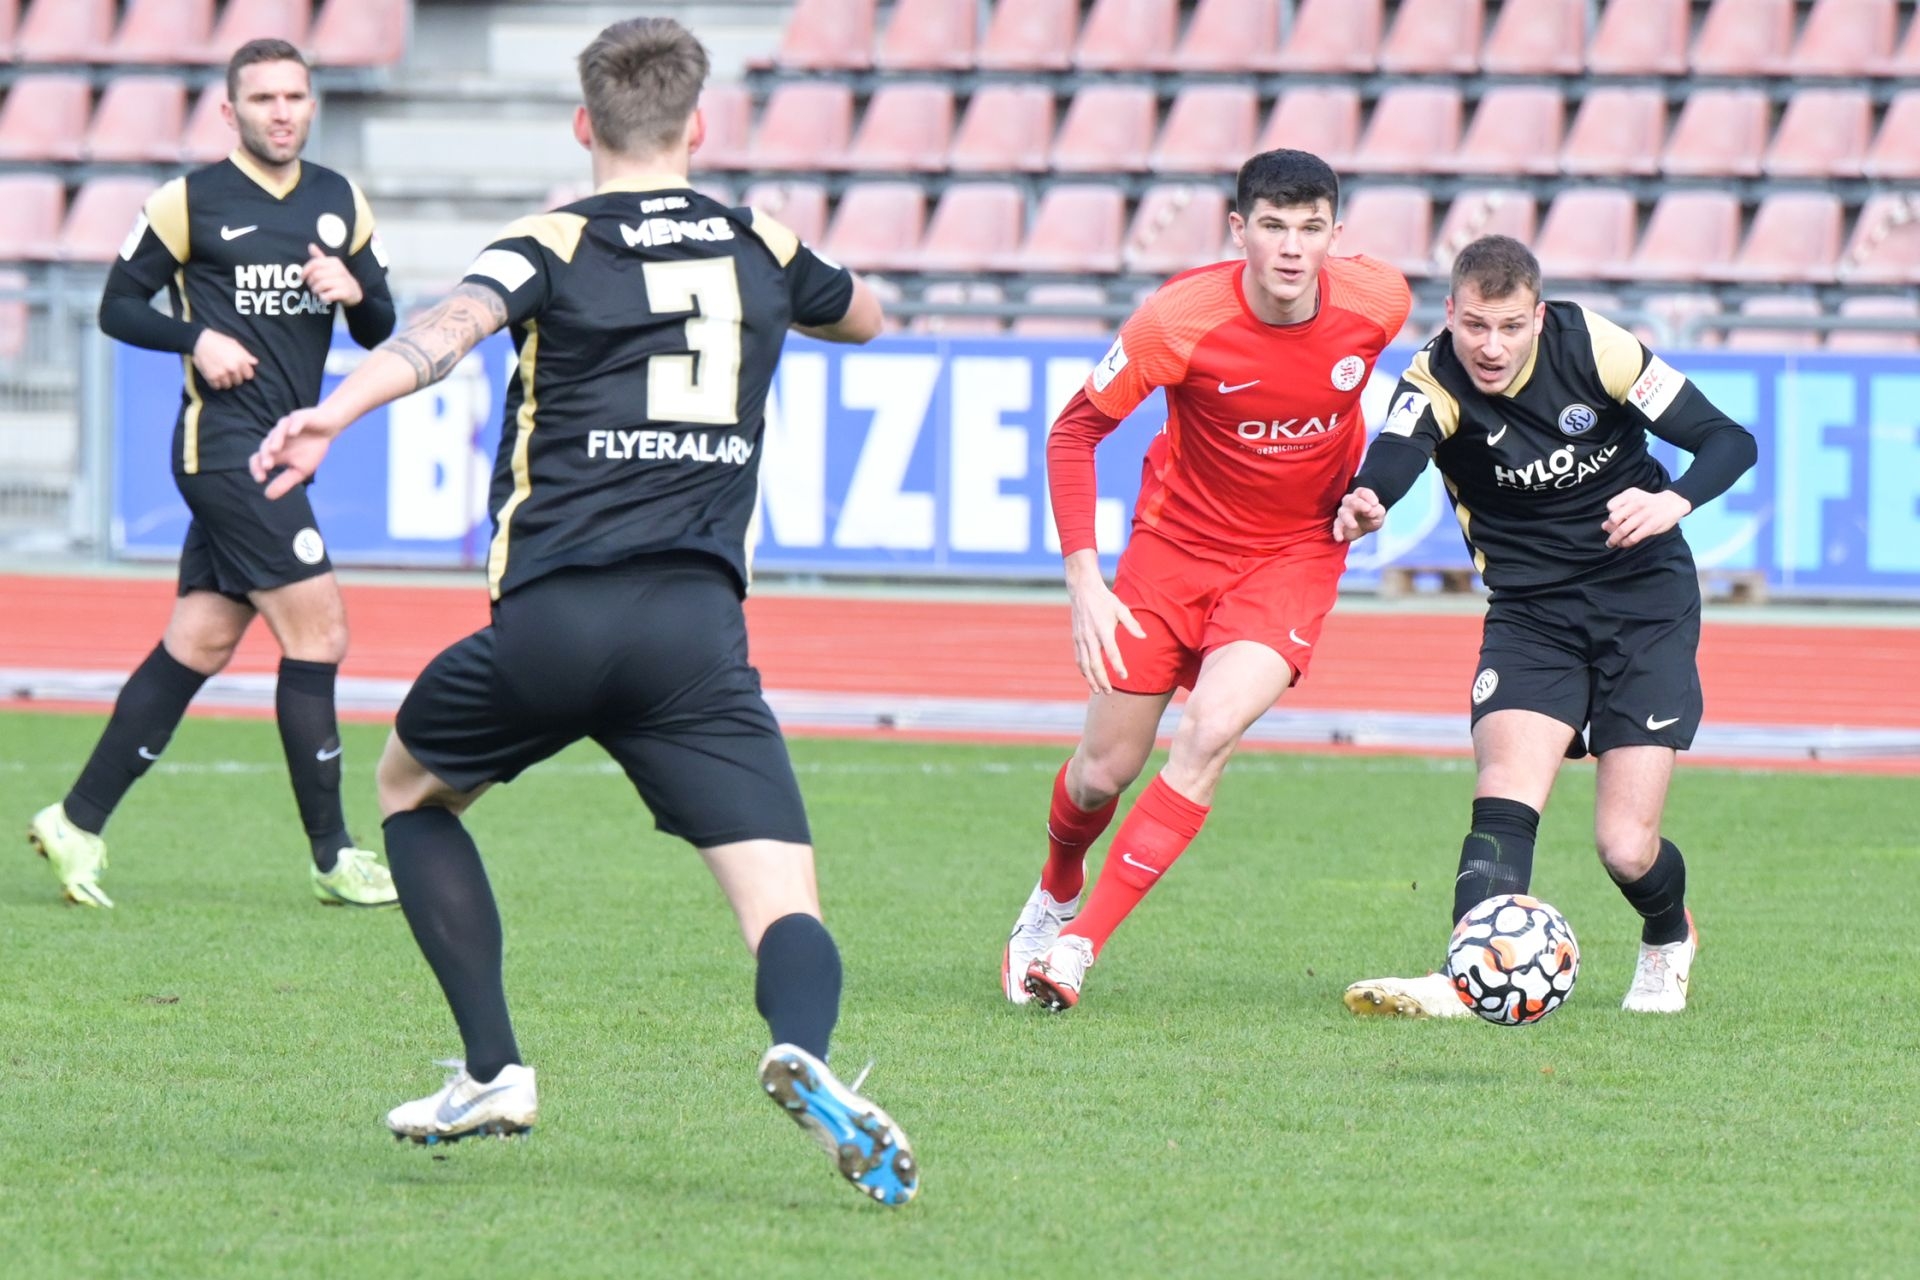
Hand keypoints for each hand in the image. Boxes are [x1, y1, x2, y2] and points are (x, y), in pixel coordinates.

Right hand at [191, 329, 256, 389]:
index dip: (244, 373)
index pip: (249, 376)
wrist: (199, 340)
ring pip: (228, 385)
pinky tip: (214, 376)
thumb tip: (254, 362)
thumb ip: (246, 355)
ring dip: (225, 381)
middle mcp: (232, 368)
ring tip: (221, 374)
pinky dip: (215, 383)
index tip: (240, 371)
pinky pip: (216, 387)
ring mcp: (222, 374)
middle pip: (238, 381)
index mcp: (240, 360)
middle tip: (228, 371)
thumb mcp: (235, 345)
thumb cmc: (219, 340)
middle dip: (234, 377)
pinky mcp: (211, 377)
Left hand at [250, 406, 343, 498]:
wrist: (327, 429)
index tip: (261, 479)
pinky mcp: (300, 417)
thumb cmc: (312, 449)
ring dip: (275, 440)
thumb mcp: (299, 471)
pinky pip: (294, 421)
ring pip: (277, 431)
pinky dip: (293, 426)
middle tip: (268, 466)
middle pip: (265, 445)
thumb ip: (284, 482)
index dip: (256, 468)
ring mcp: (287, 426)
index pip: (258, 458)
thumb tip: (268, 496)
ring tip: (275, 450)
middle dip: (265, 456)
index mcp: (275, 451)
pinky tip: (293, 433)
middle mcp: (277, 438)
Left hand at [304, 243, 362, 305]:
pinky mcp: (345, 292)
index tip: (301, 278)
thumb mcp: (330, 266)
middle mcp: (339, 270)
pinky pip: (328, 295)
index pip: (314, 263)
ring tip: (319, 292)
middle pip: (316, 275)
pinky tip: (325, 298)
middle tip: (313, 287)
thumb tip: (311, 245)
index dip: (305, 271)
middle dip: (311, 283)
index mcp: (334, 262)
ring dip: (316, 291)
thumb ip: (320, 257)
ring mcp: (343, 281)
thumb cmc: (338, 279)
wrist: (355, 292)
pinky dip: (323, 298)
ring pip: (320, 285)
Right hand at [1064, 552, 1146, 696]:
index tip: (1124, 676)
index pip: (1112, 652)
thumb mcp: (1121, 608)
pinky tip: (1088, 677)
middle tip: (1109, 693)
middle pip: (1095, 664)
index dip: (1118, 666)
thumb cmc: (1105, 599)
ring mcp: (1081, 638)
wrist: (1082, 590)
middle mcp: (1090, 636)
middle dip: (1102, 680)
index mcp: (1103, 629)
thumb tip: (1144, 637)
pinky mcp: (1075, 638)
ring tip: (1098, 691)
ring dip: (1091, 679)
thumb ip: (1132, 624)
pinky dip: (1083, 670)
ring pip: (1084, 664)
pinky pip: (1079, 658)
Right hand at [1332, 487, 1385, 543]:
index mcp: (1360, 496)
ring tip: (1354, 526)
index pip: (1363, 492)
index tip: (1375, 503)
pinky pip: (1336, 527)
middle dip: (1359, 504)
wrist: (1365, 529)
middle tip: (1368, 509)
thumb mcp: (1380, 513)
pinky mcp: (1339, 524)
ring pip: (1342, 513)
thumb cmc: (1372, 517)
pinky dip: (1337, 532)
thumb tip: (1371, 511)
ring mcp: (1343, 513)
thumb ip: (1377, 511)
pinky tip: (1340, 538)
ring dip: (1348, 519)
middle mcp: (1350, 502)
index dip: (1368, 496)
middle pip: (1351, 500)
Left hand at [1603, 487, 1691, 548]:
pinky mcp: (1650, 526)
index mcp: (1630, 495)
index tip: (1613, 522)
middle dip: (1610, 529)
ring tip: (1612, 543)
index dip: (1609, 516)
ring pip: (1622, 530)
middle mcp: (1636, 503)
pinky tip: (1624, 544)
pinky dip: (1625, 543)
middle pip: (1613, 519)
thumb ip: (1619, 510)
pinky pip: (1632, 538)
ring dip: (1614, 540)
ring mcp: (1643, 515)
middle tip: (1610, 535)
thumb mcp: (1634, 499)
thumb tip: (1604, 526)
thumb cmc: (1649, 503)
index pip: (1611, 506)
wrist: (1672, 503)